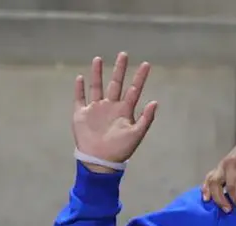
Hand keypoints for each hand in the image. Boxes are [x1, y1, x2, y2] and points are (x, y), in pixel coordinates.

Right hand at [72, 52, 157, 171]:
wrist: (100, 161)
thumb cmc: (120, 150)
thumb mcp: (136, 134)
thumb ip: (146, 118)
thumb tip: (155, 101)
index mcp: (125, 110)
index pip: (134, 90)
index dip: (140, 77)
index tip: (146, 64)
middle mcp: (110, 106)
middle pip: (115, 83)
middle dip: (119, 69)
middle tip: (123, 54)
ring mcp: (96, 109)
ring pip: (97, 87)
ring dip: (97, 74)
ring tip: (98, 59)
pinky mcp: (81, 114)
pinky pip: (80, 98)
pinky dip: (79, 88)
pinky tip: (80, 77)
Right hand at [201, 133, 235, 214]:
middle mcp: (229, 164)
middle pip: (226, 185)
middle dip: (232, 201)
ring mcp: (221, 166)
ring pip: (214, 182)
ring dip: (217, 197)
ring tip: (225, 209)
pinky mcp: (218, 168)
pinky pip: (208, 178)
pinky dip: (205, 189)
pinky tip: (206, 199)